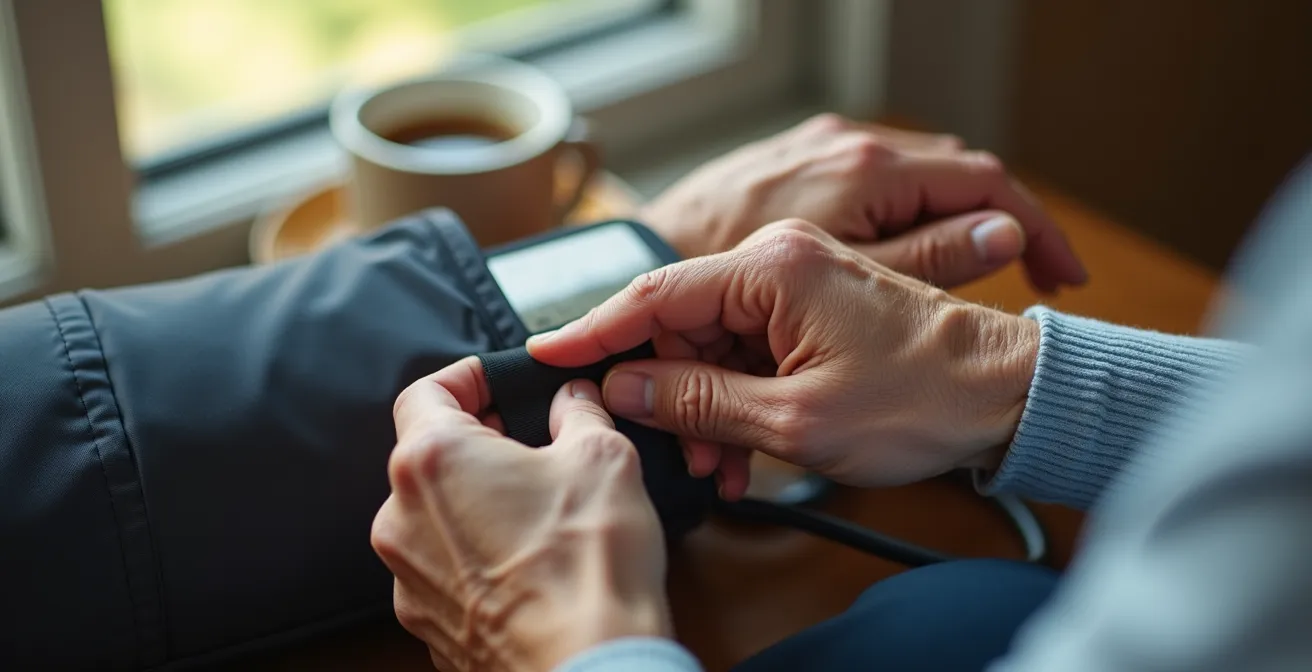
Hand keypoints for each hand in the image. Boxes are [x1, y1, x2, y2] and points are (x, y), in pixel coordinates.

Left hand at [372, 361, 669, 671]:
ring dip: (479, 502)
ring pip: (436, 516)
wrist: (588, 666)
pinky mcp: (425, 622)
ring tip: (541, 511)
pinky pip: (445, 568)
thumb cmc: (589, 567)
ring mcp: (408, 577)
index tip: (497, 383)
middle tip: (537, 447)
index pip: (424, 391)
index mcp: (432, 460)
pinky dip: (478, 556)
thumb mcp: (603, 457)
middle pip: (430, 457)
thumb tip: (572, 400)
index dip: (466, 378)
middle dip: (482, 445)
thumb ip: (579, 412)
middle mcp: (402, 518)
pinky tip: (530, 562)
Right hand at [528, 220, 1040, 498]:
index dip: (594, 328)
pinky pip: (753, 348)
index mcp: (773, 268)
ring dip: (709, 404)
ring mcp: (802, 282)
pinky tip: (746, 447)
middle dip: (671, 390)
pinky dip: (742, 396)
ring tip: (728, 467)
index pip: (656, 292)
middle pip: (683, 321)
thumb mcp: (793, 418)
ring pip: (717, 342)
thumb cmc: (919, 400)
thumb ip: (697, 399)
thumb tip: (625, 383)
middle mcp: (782, 259)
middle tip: (685, 457)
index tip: (545, 353)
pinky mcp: (817, 307)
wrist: (1009, 396)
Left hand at [642, 113, 1085, 291]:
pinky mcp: (803, 168)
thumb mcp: (840, 284)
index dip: (1038, 231)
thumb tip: (1005, 233)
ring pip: (913, 193)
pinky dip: (900, 230)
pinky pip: (873, 197)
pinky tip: (899, 267)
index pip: (987, 186)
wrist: (649, 243)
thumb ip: (928, 257)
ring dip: (949, 232)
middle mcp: (849, 148)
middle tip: (1033, 278)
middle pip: (953, 186)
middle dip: (996, 235)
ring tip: (974, 278)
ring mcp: (824, 153)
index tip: (1067, 276)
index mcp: (867, 172)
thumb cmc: (737, 268)